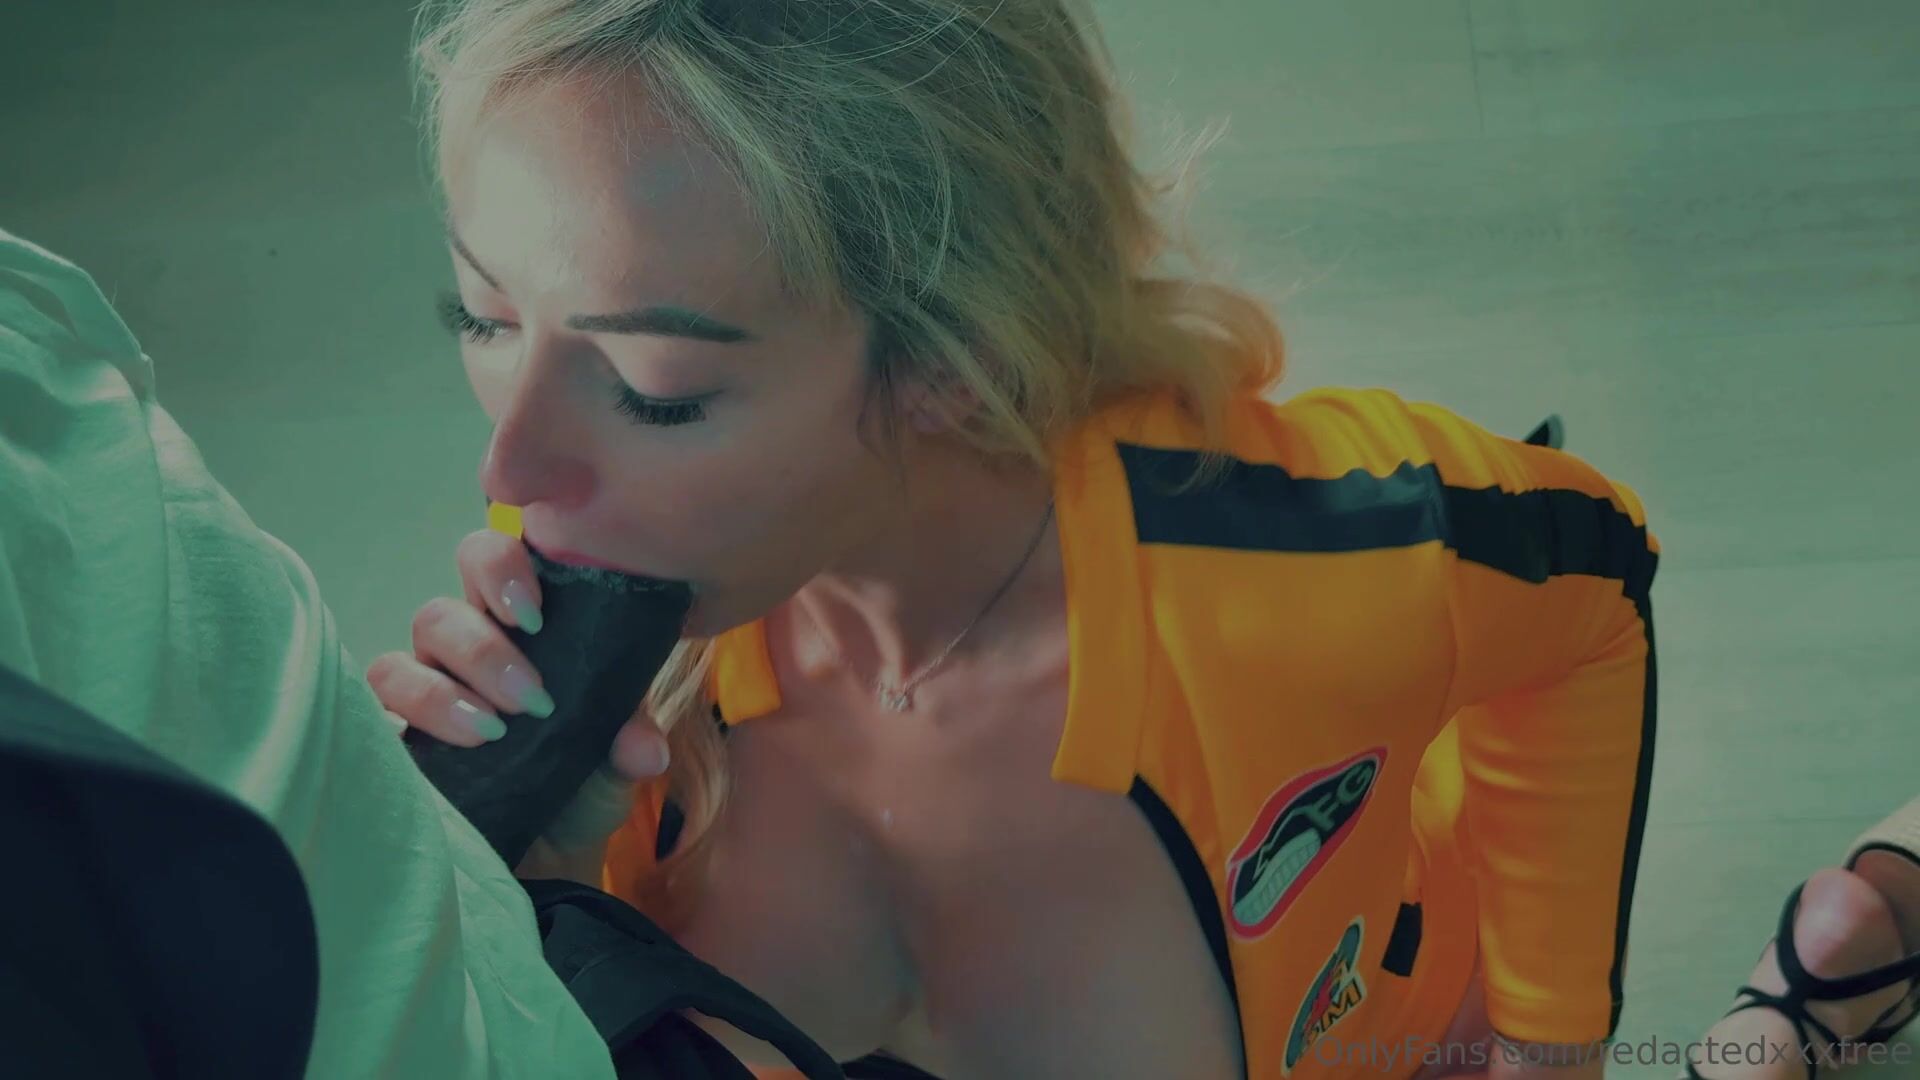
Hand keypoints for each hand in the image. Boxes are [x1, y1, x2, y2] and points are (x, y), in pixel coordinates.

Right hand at [367, 528, 674, 876]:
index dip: (501, 569)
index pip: (490, 562)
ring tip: (491, 734)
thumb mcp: (616, 762)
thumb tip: (643, 747)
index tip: (535, 614)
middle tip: (530, 698)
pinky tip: (432, 761)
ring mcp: (417, 700)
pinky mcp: (390, 749)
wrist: (550, 859)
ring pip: (396, 666)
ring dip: (440, 696)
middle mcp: (458, 656)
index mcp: (514, 630)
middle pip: (439, 615)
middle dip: (482, 651)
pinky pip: (368, 723)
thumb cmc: (579, 787)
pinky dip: (396, 733)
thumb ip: (631, 740)